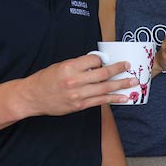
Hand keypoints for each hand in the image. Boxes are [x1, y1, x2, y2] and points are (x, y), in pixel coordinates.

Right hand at [20, 53, 136, 115]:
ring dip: (121, 85)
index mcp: (69, 67)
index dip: (101, 59)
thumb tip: (97, 63)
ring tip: (133, 81)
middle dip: (118, 69)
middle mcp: (75, 80)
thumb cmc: (45, 80)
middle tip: (128, 66)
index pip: (93, 60)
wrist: (31, 97)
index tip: (106, 60)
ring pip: (105, 88)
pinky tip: (124, 97)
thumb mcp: (60, 66)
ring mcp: (78, 94)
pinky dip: (114, 99)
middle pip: (103, 73)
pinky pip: (101, 101)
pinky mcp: (80, 105)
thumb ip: (78, 65)